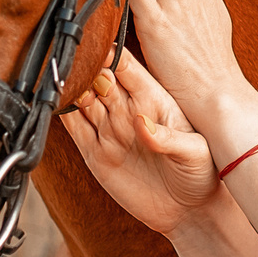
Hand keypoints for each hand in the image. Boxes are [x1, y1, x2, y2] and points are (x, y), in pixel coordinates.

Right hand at [61, 54, 218, 235]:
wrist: (189, 212)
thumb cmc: (202, 175)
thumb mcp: (194, 154)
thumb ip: (167, 138)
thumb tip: (140, 121)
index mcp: (154, 101)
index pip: (128, 67)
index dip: (111, 53)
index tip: (96, 44)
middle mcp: (129, 111)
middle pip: (100, 77)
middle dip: (85, 67)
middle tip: (73, 63)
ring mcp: (111, 131)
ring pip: (83, 99)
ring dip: (72, 88)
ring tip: (61, 81)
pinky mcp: (97, 154)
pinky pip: (75, 127)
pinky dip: (63, 114)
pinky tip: (55, 103)